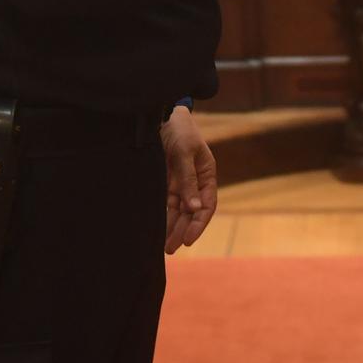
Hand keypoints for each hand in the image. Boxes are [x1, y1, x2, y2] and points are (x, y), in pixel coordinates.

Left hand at [160, 106, 216, 253]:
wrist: (161, 114)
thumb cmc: (179, 129)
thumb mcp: (185, 152)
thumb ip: (188, 179)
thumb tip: (194, 207)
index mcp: (206, 175)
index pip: (207, 205)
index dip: (198, 224)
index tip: (188, 239)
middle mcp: (194, 183)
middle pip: (191, 213)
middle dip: (182, 231)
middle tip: (171, 248)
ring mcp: (179, 183)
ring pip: (177, 211)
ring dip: (171, 228)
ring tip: (163, 246)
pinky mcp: (164, 183)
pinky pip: (164, 204)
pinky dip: (162, 216)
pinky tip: (155, 229)